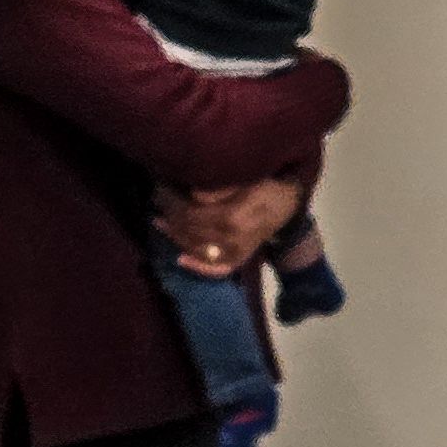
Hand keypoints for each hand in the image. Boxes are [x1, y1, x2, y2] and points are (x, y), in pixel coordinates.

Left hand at [156, 182, 302, 275]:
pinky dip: (198, 267)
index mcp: (233, 218)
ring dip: (174, 236)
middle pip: (190, 231)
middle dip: (170, 215)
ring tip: (158, 220)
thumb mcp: (247, 177)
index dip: (173, 202)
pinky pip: (216, 269)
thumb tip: (193, 194)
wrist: (289, 202)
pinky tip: (179, 259)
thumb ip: (221, 188)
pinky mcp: (238, 259)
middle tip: (157, 199)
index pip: (192, 215)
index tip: (160, 187)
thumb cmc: (267, 184)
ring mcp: (235, 253)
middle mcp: (232, 240)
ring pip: (196, 248)